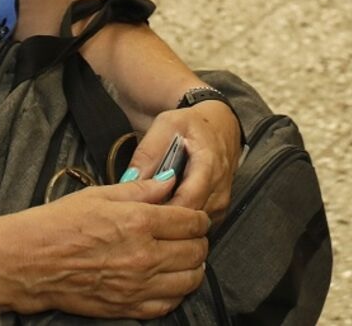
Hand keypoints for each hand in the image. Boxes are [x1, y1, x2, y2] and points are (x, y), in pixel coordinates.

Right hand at [0, 179, 208, 318]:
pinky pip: (168, 304)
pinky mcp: (128, 307)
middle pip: (196, 252)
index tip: (196, 217)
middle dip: (199, 241)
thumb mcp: (100, 194)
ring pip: (189, 280)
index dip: (199, 218)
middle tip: (191, 236)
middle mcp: (144, 256)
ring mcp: (138, 285)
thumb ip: (142, 189)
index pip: (191, 221)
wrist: (30, 262)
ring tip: (184, 258)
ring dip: (193, 267)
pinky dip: (176, 292)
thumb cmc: (59, 224)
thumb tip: (170, 180)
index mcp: (139, 222)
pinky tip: (168, 281)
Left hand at [125, 103, 242, 223]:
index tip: (138, 211)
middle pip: (188, 220)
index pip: (186, 203)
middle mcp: (219, 190)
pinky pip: (196, 226)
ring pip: (191, 227)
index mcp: (208, 167)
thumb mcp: (167, 125)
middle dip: (161, 220)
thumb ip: (149, 152)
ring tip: (148, 211)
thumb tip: (131, 180)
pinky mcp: (218, 211)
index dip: (161, 211)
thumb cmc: (192, 125)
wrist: (219, 126)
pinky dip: (178, 222)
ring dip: (169, 223)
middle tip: (137, 214)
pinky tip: (164, 210)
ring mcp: (221, 204)